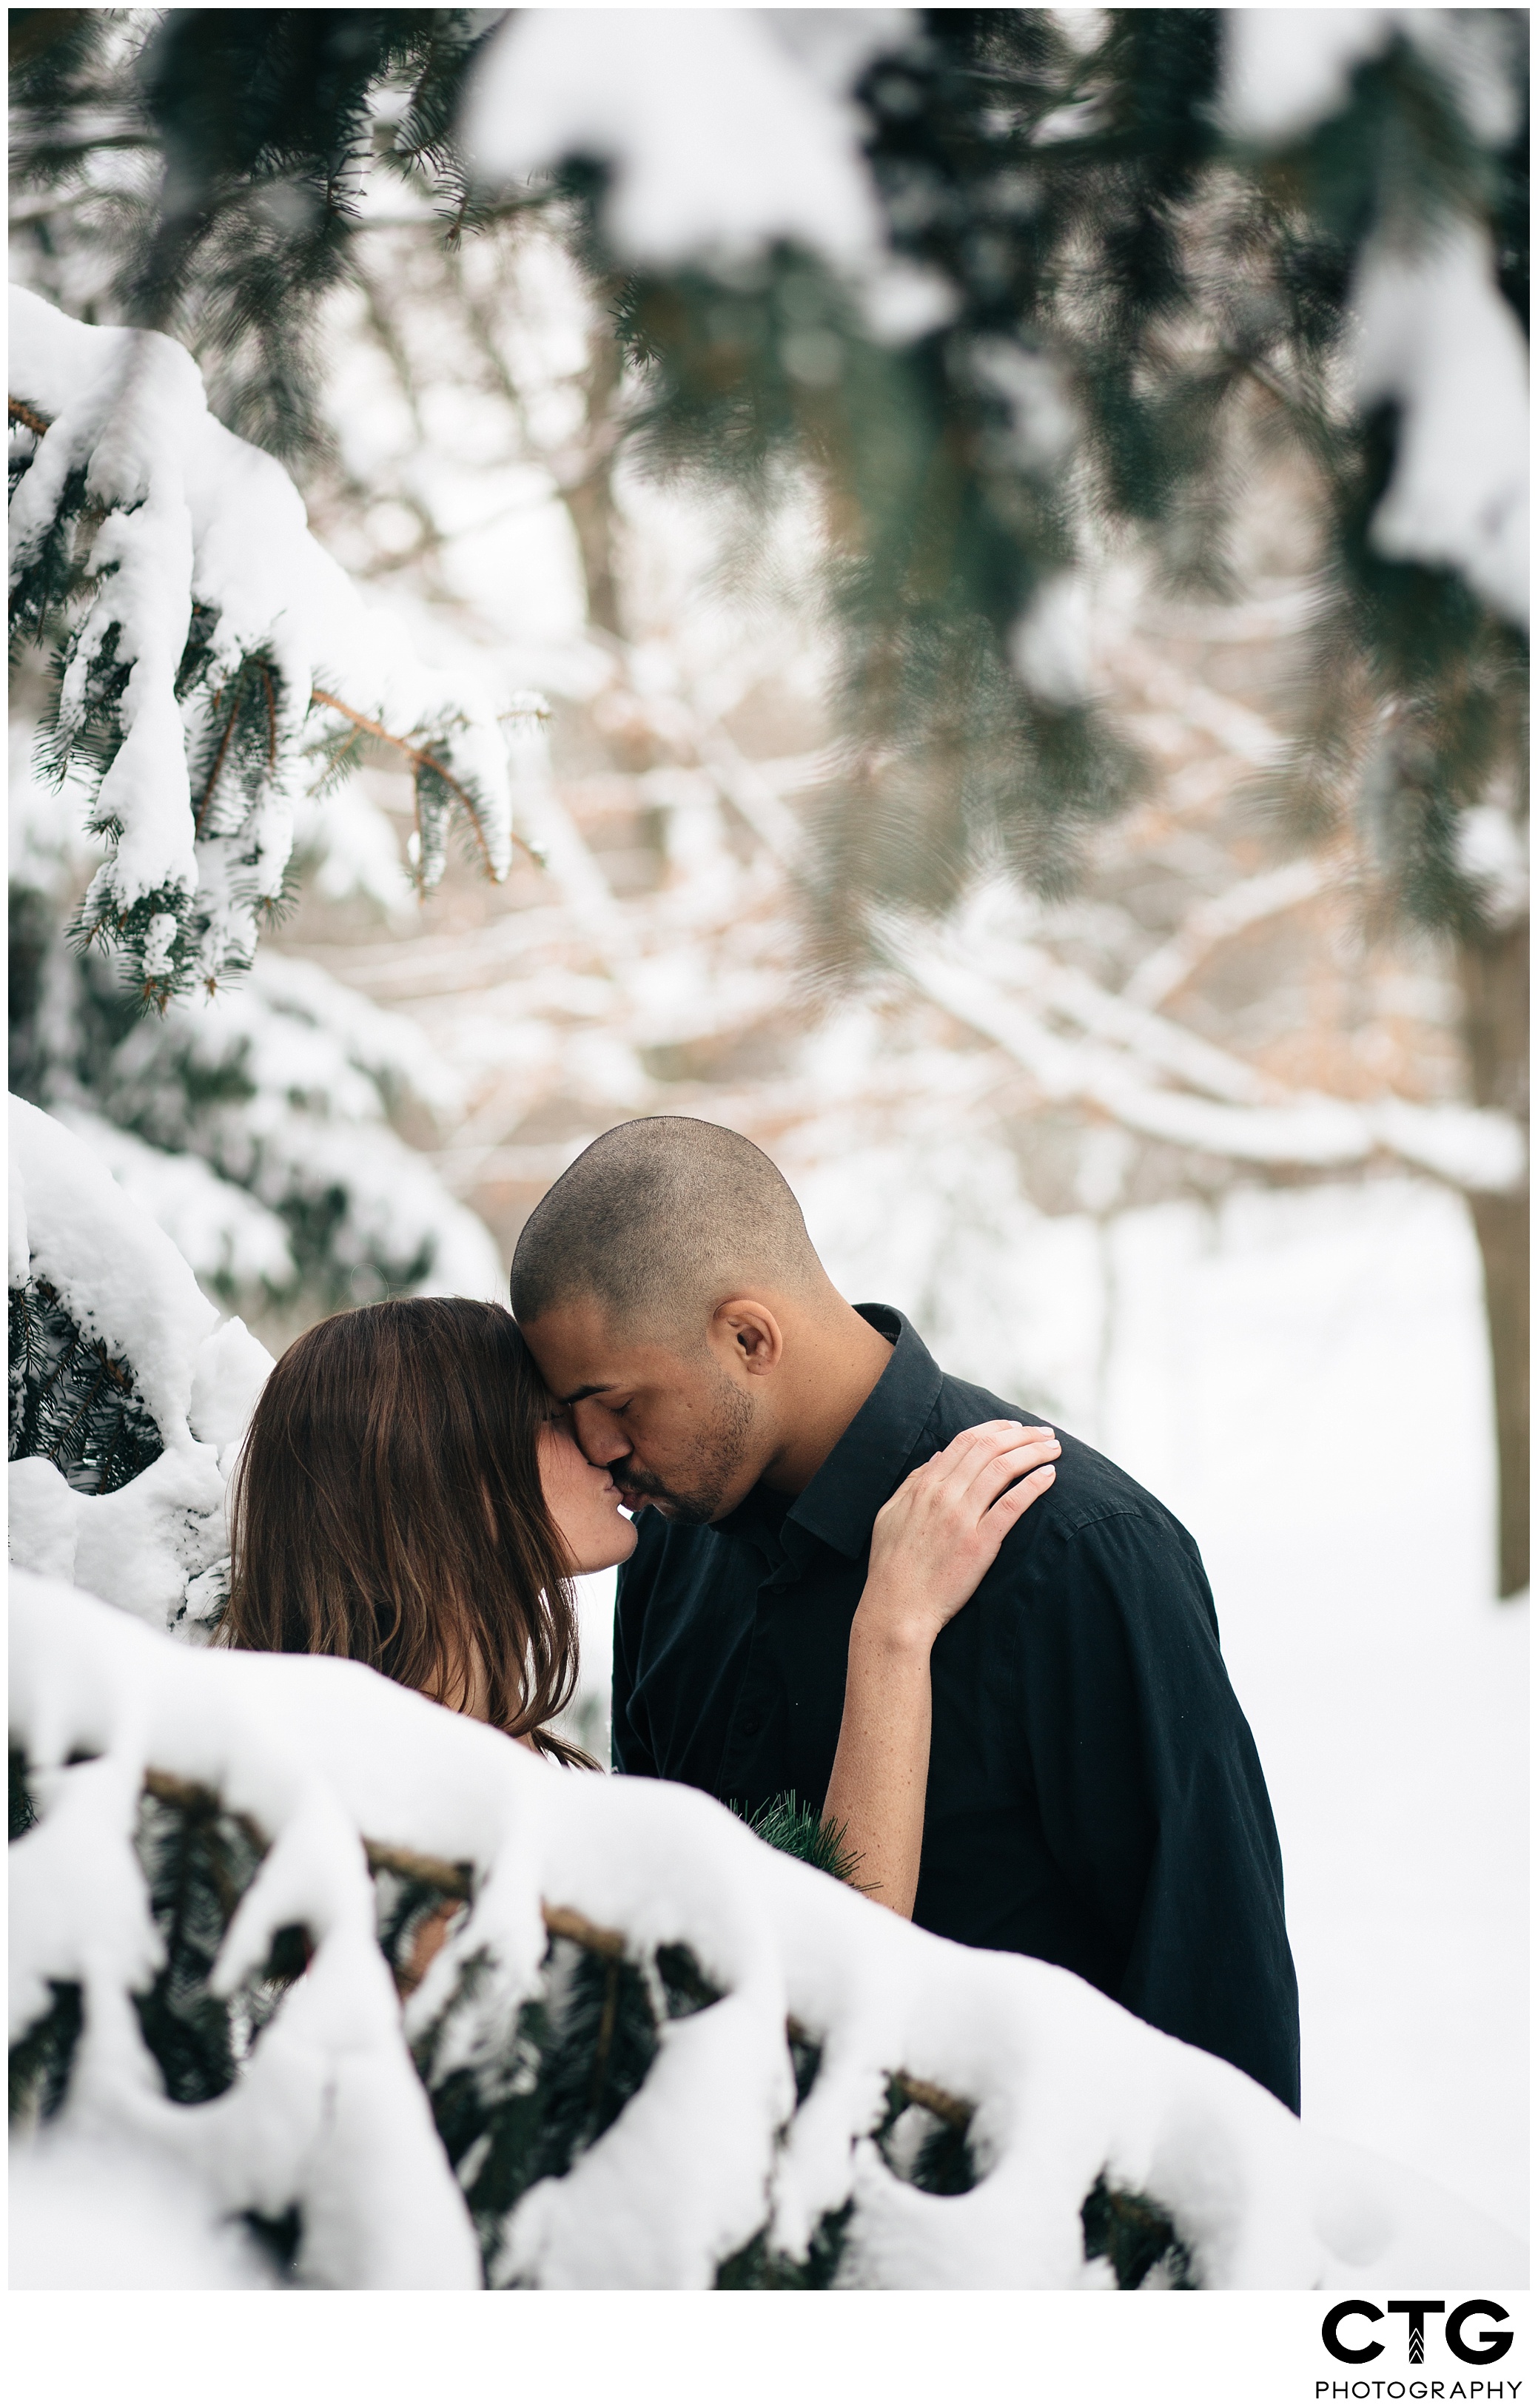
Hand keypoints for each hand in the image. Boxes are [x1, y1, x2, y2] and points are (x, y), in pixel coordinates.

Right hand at [858, 1420, 1059, 1653]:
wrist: (897, 1607)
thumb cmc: (891, 1565)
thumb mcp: (889, 1514)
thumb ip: (912, 1482)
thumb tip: (937, 1456)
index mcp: (924, 1485)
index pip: (966, 1441)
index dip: (996, 1429)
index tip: (1017, 1428)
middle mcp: (944, 1494)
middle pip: (990, 1448)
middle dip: (1023, 1435)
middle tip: (1046, 1432)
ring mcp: (962, 1518)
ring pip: (1004, 1469)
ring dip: (1033, 1453)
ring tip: (1054, 1449)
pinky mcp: (980, 1543)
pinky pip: (1012, 1505)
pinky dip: (1033, 1485)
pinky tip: (1049, 1476)